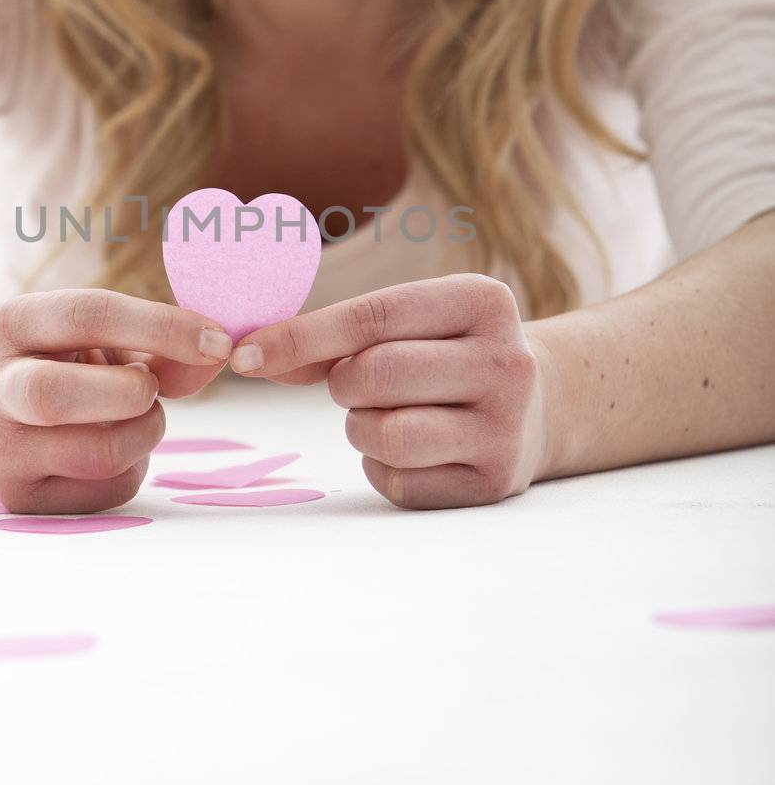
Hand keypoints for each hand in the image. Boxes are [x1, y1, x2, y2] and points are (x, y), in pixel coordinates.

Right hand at [0, 288, 231, 513]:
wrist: (17, 415)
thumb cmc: (77, 362)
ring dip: (146, 433)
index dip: (161, 327)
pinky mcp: (24, 498)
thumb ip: (164, 344)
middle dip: (128, 393)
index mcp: (12, 324)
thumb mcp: (111, 339)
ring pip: (95, 454)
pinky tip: (115, 446)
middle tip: (154, 388)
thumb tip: (216, 355)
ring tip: (142, 415)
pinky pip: (106, 490)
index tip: (217, 341)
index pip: (86, 315)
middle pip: (52, 395)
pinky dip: (134, 467)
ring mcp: (1, 450)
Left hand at [228, 275, 554, 508]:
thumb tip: (254, 355)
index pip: (373, 316)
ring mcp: (506, 427)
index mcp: (484, 301)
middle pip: (375, 374)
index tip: (245, 354)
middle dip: (343, 384)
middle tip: (356, 384)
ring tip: (389, 415)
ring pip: (386, 433)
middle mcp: (507, 362)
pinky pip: (399, 481)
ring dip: (362, 428)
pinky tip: (414, 449)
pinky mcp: (493, 483)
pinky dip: (383, 467)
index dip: (300, 336)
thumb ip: (338, 335)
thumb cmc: (448, 354)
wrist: (538, 406)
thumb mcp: (415, 323)